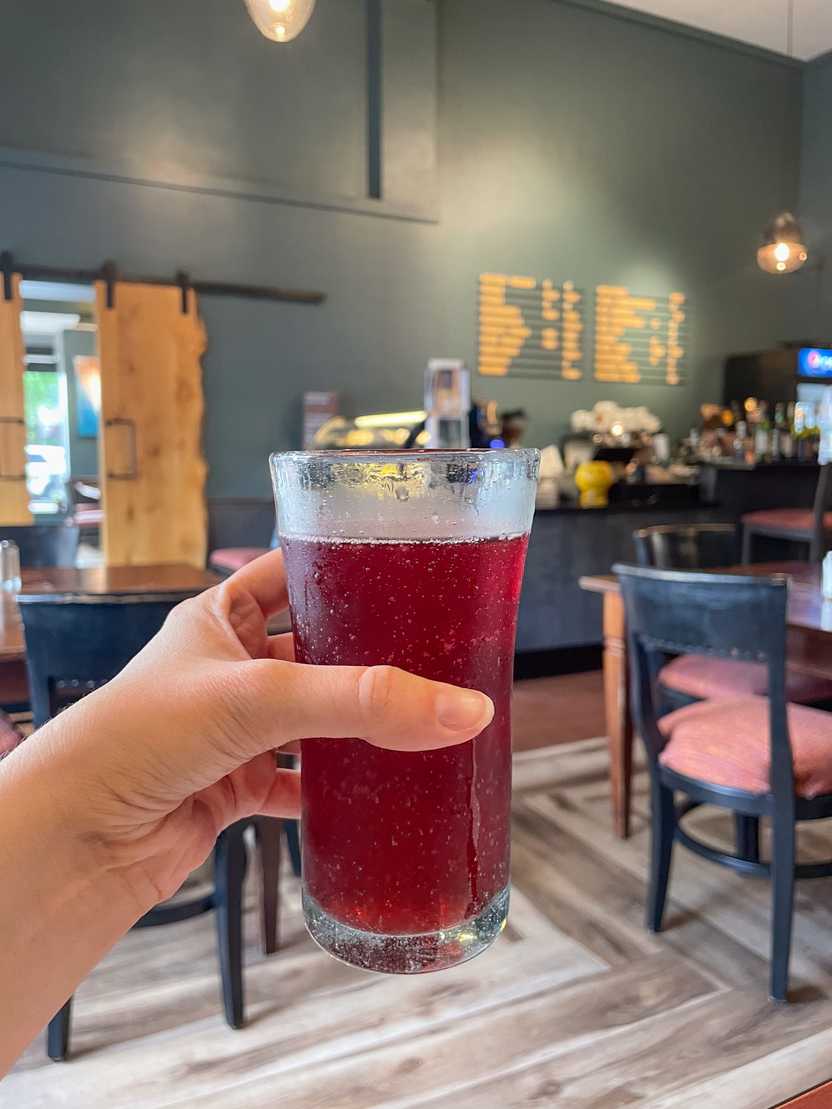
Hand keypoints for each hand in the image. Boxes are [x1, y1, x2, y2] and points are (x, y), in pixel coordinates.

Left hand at [35, 550, 494, 916]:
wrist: (79, 839)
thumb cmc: (137, 735)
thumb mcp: (258, 697)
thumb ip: (360, 700)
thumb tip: (460, 708)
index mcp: (218, 618)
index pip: (292, 573)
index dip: (342, 569)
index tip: (407, 572)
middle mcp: (227, 669)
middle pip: (314, 651)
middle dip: (366, 656)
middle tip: (432, 653)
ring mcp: (232, 730)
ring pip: (313, 719)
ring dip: (356, 725)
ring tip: (421, 717)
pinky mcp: (235, 786)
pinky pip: (299, 782)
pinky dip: (334, 790)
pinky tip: (373, 792)